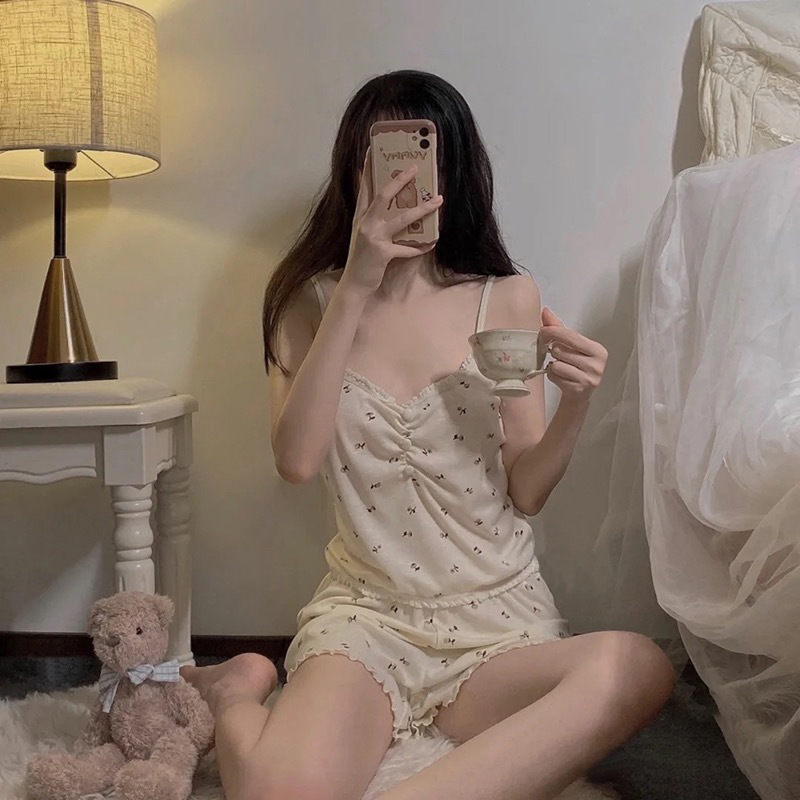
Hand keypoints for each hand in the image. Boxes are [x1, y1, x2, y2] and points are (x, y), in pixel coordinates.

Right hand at [340, 148, 442, 296]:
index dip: (367, 167)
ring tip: (438, 200)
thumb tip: (392, 207)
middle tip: (415, 167)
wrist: (354, 284)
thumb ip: (372, 219)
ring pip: (402, 218)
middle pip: (384, 195)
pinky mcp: (382, 252)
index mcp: (360, 217)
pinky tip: (431, 244)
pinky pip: (407, 248)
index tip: (372, 149)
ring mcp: (373, 237)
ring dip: (423, 209)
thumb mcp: (362, 235)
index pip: (364, 187)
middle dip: (400, 180)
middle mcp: (365, 223)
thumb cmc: (362, 260)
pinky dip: (420, 247)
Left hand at [540, 307, 606, 404]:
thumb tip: (546, 311)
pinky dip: (552, 376)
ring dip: (553, 365)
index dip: (553, 332)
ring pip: (556, 364)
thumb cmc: (575, 367)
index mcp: (598, 350)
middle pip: (561, 350)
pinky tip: (560, 377)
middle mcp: (597, 364)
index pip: (570, 336)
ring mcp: (589, 379)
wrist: (579, 395)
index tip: (543, 331)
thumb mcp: (570, 346)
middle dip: (554, 352)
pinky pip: (554, 376)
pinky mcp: (578, 390)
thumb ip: (558, 328)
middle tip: (558, 355)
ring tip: (561, 367)